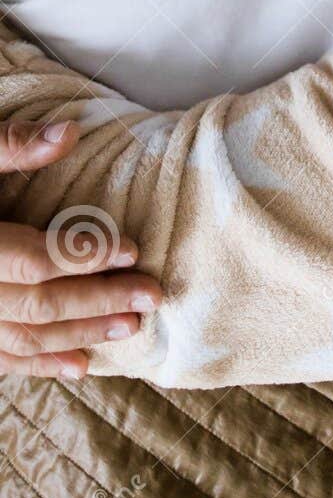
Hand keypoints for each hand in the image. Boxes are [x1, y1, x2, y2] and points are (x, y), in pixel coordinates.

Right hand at [0, 120, 161, 377]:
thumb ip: (10, 146)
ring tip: (131, 327)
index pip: (33, 258)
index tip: (134, 250)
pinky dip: (39, 366)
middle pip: (37, 305)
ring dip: (79, 336)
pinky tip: (81, 366)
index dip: (85, 256)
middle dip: (98, 302)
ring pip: (22, 339)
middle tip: (153, 295)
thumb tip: (70, 131)